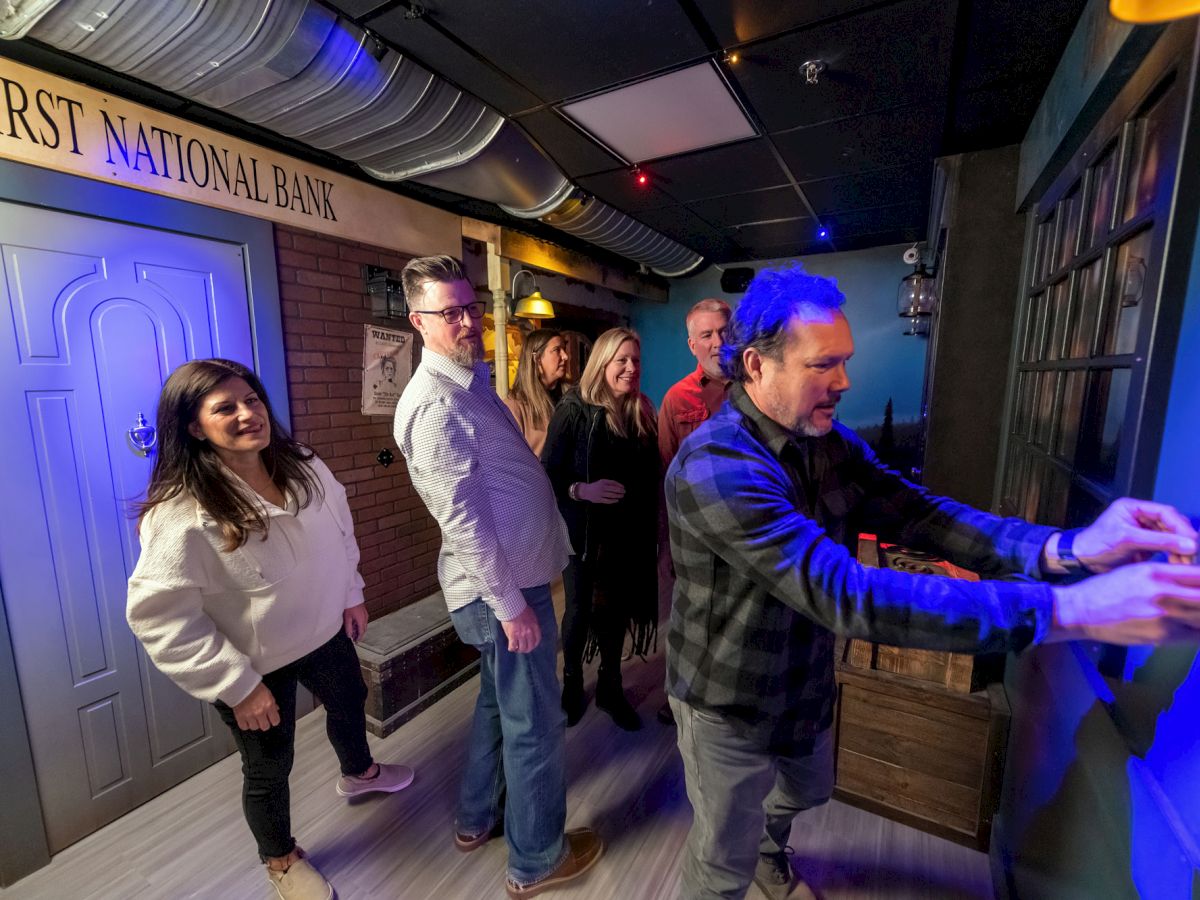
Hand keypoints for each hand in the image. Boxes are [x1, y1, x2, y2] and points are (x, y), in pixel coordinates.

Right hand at [232, 682, 280, 730]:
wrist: (240, 684)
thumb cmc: (254, 687)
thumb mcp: (268, 693)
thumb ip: (272, 703)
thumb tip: (276, 710)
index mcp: (268, 705)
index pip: (275, 721)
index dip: (274, 721)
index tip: (272, 719)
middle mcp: (260, 712)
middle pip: (265, 727)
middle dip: (264, 723)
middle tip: (262, 719)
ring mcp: (250, 715)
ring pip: (254, 728)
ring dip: (254, 724)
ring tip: (253, 718)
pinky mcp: (240, 717)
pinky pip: (244, 727)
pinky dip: (245, 725)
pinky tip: (246, 720)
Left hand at [344, 603, 368, 641]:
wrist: (352, 596)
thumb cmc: (350, 605)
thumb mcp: (347, 618)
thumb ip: (348, 628)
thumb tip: (349, 635)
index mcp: (362, 620)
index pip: (361, 632)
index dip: (359, 638)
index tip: (356, 641)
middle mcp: (365, 618)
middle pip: (363, 629)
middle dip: (359, 634)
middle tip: (353, 637)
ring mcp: (365, 614)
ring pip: (363, 625)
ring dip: (358, 629)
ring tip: (352, 631)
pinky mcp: (363, 612)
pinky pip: (363, 621)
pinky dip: (359, 624)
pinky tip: (354, 624)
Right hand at [500, 605, 540, 653]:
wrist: (512, 607)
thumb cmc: (521, 609)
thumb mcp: (532, 616)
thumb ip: (533, 624)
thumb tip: (532, 630)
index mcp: (535, 627)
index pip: (537, 640)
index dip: (534, 645)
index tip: (531, 645)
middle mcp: (529, 633)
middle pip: (530, 646)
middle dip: (527, 649)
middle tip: (523, 648)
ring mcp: (521, 635)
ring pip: (522, 648)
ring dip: (519, 650)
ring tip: (516, 648)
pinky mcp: (512, 636)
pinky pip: (512, 646)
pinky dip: (512, 648)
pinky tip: (511, 647)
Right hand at [579, 479, 624, 503]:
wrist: (585, 491)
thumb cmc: (595, 486)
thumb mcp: (601, 482)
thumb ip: (609, 483)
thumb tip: (619, 486)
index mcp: (603, 482)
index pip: (613, 483)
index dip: (619, 485)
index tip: (623, 487)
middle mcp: (602, 487)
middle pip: (613, 489)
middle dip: (620, 491)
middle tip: (624, 492)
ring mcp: (600, 494)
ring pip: (611, 495)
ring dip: (618, 496)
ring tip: (621, 496)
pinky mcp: (599, 499)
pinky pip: (608, 500)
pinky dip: (613, 501)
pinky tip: (616, 500)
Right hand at [1049, 562, 1199, 643]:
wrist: (1082, 611)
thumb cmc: (1107, 589)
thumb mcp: (1137, 571)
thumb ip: (1169, 575)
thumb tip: (1196, 581)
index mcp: (1157, 572)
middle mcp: (1163, 593)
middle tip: (1197, 601)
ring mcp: (1164, 617)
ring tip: (1193, 613)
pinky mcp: (1162, 637)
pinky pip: (1194, 636)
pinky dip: (1196, 631)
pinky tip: (1190, 627)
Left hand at [1070, 498, 1197, 571]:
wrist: (1082, 560)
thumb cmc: (1096, 544)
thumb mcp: (1128, 540)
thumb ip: (1158, 541)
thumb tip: (1189, 544)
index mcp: (1134, 508)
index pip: (1166, 513)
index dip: (1181, 526)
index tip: (1193, 541)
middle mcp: (1141, 517)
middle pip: (1172, 525)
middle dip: (1183, 539)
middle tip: (1193, 553)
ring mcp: (1144, 531)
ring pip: (1172, 537)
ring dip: (1181, 549)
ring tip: (1186, 562)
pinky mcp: (1146, 545)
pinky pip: (1166, 548)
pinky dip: (1174, 555)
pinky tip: (1177, 563)